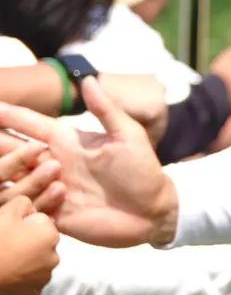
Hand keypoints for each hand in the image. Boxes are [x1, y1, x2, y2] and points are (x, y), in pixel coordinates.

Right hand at [0, 78, 177, 247]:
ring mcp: (52, 189)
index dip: (10, 115)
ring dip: (9, 171)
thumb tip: (89, 80)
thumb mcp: (127, 136)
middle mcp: (55, 163)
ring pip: (15, 178)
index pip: (32, 125)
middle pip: (14, 151)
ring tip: (19, 166)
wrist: (152, 210)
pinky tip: (33, 193)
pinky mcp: (54, 215)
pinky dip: (24, 199)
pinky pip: (28, 206)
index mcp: (69, 142)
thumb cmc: (142, 169)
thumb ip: (106, 110)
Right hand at [0, 196, 60, 294]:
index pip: (42, 222)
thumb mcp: (6, 211)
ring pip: (36, 263)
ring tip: (3, 259)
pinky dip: (19, 279)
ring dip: (24, 261)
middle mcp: (53, 258)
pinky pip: (29, 282)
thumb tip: (31, 209)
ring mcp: (42, 279)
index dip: (24, 223)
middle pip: (40, 243)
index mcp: (50, 236)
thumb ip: (24, 202)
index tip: (8, 229)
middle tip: (4, 244)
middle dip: (27, 242)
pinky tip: (5, 274)